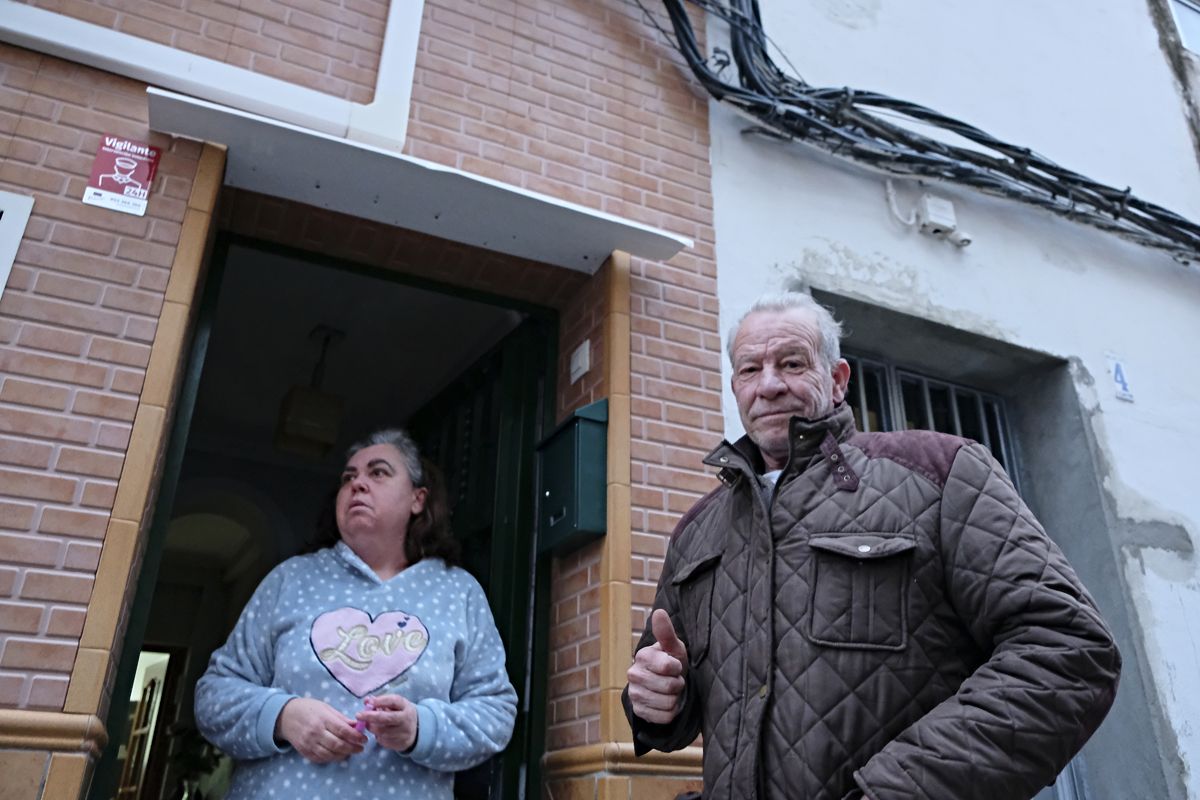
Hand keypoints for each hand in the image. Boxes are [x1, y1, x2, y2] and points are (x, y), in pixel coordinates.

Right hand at [275, 697, 366, 763]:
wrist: (285, 716)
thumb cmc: (309, 709)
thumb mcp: (326, 708)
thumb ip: (341, 718)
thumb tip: (357, 725)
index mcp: (323, 719)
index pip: (343, 730)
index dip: (356, 736)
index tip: (364, 739)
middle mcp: (315, 732)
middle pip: (338, 745)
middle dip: (352, 748)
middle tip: (361, 748)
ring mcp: (309, 744)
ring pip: (330, 754)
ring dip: (344, 755)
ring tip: (352, 751)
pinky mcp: (304, 752)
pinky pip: (321, 759)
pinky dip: (332, 758)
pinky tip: (339, 754)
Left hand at [356, 694, 419, 752]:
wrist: (417, 730)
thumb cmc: (401, 714)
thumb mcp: (395, 705)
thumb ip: (381, 702)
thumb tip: (367, 700)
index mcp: (405, 707)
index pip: (393, 701)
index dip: (380, 701)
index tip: (368, 702)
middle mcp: (406, 720)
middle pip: (386, 718)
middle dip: (370, 716)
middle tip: (358, 715)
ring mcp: (403, 733)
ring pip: (382, 731)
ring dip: (372, 728)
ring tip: (368, 724)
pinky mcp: (400, 744)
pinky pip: (383, 741)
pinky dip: (377, 736)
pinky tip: (378, 733)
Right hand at [626, 609, 688, 723]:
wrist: (664, 684)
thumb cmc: (671, 662)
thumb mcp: (673, 647)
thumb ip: (666, 632)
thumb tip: (658, 611)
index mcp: (642, 656)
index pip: (670, 667)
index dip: (678, 668)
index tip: (675, 666)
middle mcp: (634, 675)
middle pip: (670, 687)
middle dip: (678, 684)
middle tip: (674, 680)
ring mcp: (634, 695)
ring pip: (668, 703)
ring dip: (675, 699)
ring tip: (670, 691)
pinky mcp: (638, 712)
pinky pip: (664, 717)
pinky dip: (670, 712)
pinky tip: (665, 703)